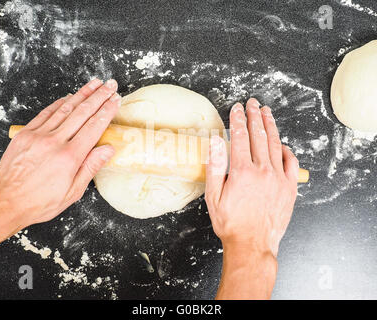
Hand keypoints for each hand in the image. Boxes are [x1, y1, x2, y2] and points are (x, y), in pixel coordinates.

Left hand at [0, 78, 120, 227]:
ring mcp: (39, 135)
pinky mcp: (26, 134)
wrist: (7, 201)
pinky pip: (45, 113)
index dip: (107, 111)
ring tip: (94, 83)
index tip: (116, 100)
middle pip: (82, 113)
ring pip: (65, 109)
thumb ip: (91, 167)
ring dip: (82, 94)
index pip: (94, 127)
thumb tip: (108, 149)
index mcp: (70, 157)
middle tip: (110, 85)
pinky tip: (69, 96)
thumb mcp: (73, 191)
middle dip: (99, 96)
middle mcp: (55, 141)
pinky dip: (59, 103)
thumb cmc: (41, 200)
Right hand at [205, 98, 297, 257]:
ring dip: (271, 126)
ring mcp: (279, 178)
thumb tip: (216, 142)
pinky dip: (287, 149)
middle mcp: (262, 171)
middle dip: (255, 116)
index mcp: (242, 171)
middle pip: (259, 135)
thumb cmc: (231, 223)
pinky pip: (291, 162)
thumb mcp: (213, 196)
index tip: (237, 108)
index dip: (238, 120)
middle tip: (253, 103)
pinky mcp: (289, 187)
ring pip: (275, 144)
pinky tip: (282, 143)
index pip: (240, 137)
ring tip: (267, 112)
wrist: (252, 244)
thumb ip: (215, 166)